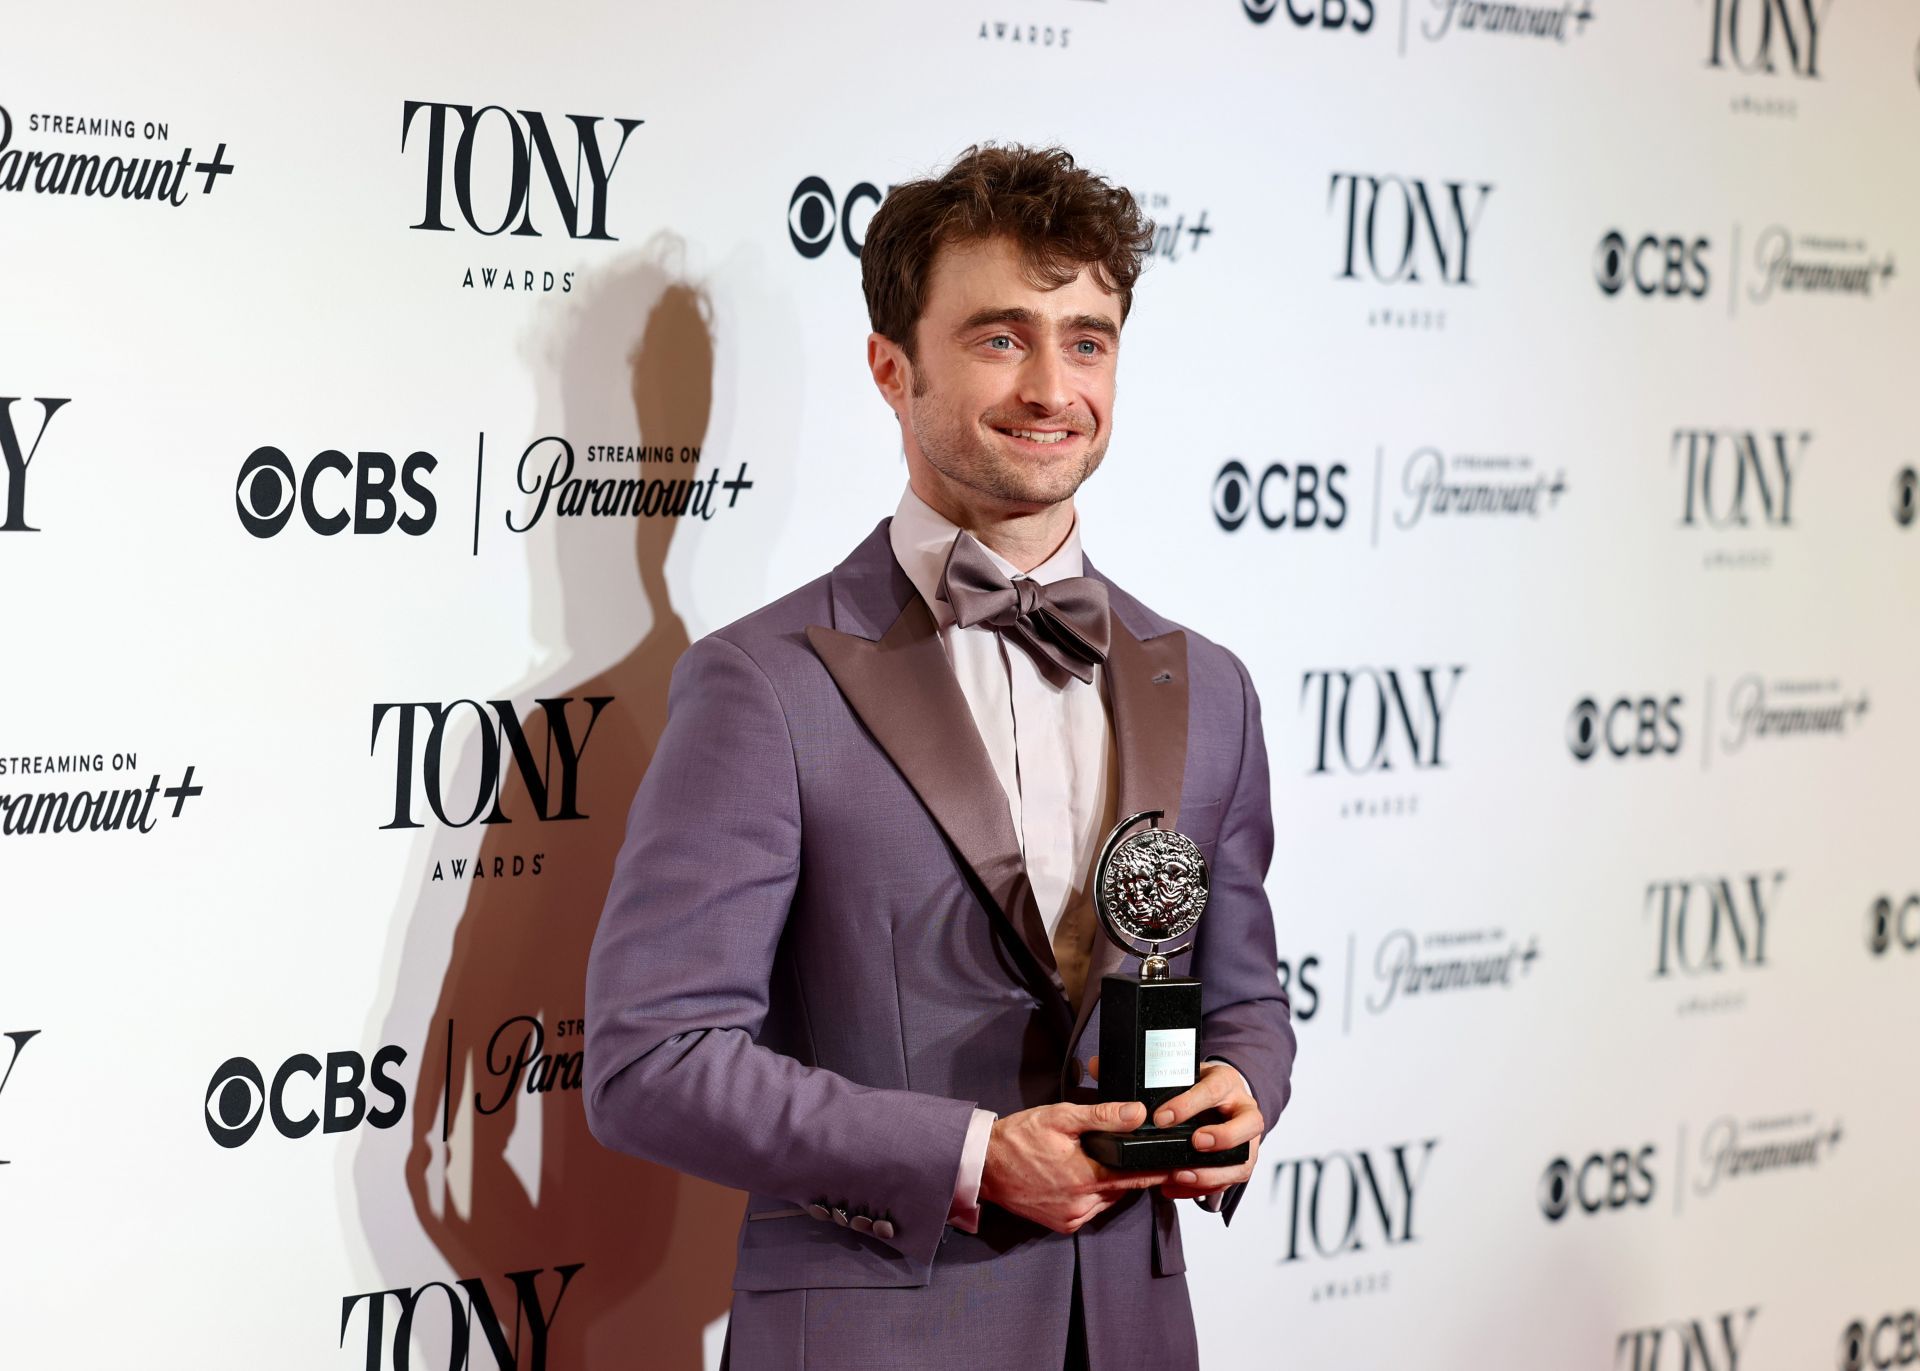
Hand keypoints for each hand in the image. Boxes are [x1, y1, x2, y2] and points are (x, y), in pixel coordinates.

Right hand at [978, 1099, 1176, 1234]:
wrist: (984, 1166)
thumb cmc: (1018, 1139)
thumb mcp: (1060, 1118)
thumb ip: (1102, 1116)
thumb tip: (1137, 1113)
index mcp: (1085, 1177)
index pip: (1138, 1176)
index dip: (1160, 1170)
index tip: (1182, 1166)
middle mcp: (1082, 1203)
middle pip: (1125, 1188)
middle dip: (1136, 1172)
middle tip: (1144, 1156)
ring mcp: (1072, 1217)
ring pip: (1109, 1199)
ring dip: (1114, 1183)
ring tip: (1108, 1161)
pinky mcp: (1063, 1224)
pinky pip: (1092, 1209)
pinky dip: (1096, 1194)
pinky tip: (1087, 1176)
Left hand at [1120, 1057, 1261, 1200]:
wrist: (1219, 1097)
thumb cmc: (1193, 1085)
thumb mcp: (1173, 1072)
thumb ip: (1136, 1072)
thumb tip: (1094, 1064)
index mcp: (1224, 1081)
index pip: (1213, 1089)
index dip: (1190, 1104)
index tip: (1161, 1118)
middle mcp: (1242, 1108)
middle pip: (1249, 1123)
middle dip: (1222, 1137)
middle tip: (1193, 1144)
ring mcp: (1247, 1137)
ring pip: (1246, 1157)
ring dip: (1215, 1171)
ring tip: (1182, 1177)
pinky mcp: (1242, 1159)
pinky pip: (1232, 1179)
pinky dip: (1206, 1187)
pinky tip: (1178, 1188)